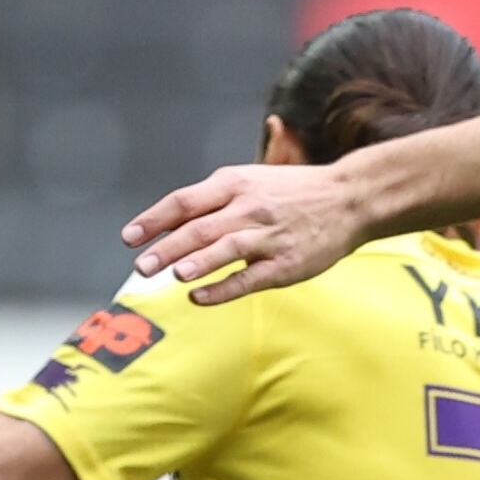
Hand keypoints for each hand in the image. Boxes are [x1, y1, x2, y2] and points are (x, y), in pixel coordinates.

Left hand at [122, 159, 375, 303]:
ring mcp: (269, 236)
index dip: (154, 219)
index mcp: (236, 183)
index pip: (185, 201)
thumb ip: (212, 201)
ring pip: (226, 249)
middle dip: (167, 247)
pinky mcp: (286, 263)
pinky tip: (199, 297)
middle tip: (140, 266)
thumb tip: (166, 224)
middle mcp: (250, 207)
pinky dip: (223, 288)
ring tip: (172, 274)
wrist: (349, 198)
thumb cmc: (292, 193)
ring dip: (197, 261)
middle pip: (200, 227)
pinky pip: (250, 278)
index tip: (129, 237)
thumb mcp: (251, 182)